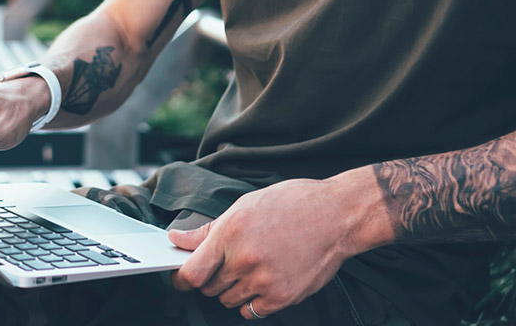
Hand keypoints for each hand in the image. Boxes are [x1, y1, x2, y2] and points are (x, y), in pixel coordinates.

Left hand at [168, 179, 366, 319]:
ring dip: (232, 290)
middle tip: (227, 265)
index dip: (181, 279)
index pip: (192, 272)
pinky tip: (262, 283)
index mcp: (230, 233)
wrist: (337, 215)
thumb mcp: (245, 206)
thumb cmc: (293, 204)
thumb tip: (179, 239)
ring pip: (228, 301)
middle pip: (209, 288)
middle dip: (212, 279)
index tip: (181, 279)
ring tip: (251, 269)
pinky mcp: (282, 297)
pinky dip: (252, 302)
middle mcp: (244, 259)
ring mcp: (264, 281)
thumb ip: (209, 229)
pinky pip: (252, 312)